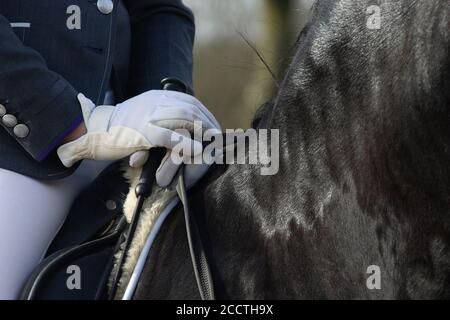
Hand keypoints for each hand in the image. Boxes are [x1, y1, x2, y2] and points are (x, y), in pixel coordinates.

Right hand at [57, 90, 220, 185]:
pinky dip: (186, 144)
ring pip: (184, 117)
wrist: (95, 131)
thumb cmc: (121, 127)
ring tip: (211, 143)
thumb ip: (162, 116)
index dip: (204, 113)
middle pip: (190, 107)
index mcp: (156, 97)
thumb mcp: (143, 114)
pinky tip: (197, 151)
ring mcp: (149, 115)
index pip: (188, 100)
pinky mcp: (144, 132)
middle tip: (217, 136)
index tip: (213, 125)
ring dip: (202, 131)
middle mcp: (155, 101)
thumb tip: (183, 123)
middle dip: (207, 122)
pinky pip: (171, 137)